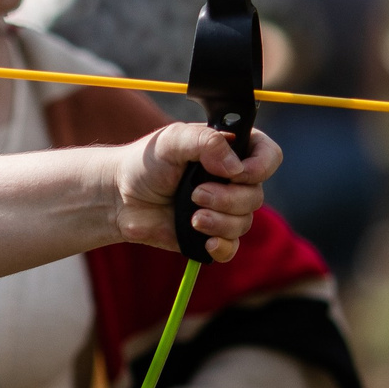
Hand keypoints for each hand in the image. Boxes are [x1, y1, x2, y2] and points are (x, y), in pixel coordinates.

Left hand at [110, 124, 281, 258]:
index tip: (235, 172)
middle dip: (228, 199)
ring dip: (219, 221)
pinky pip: (232, 247)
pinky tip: (205, 240)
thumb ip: (204, 141)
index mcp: (230, 151)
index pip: (269, 156)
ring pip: (244, 223)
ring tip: (191, 216)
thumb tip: (234, 166)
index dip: (260, 166)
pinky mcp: (211, 234)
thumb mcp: (172, 140)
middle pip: (257, 195)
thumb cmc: (145, 163)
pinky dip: (222, 246)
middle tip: (195, 194)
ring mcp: (223, 208)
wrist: (119, 197)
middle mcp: (232, 180)